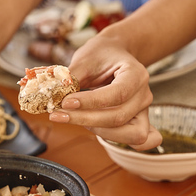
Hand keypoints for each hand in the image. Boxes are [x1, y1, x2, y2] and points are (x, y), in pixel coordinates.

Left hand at [50, 34, 161, 150]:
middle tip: (59, 114)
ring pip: (130, 134)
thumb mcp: (85, 58)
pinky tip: (99, 132)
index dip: (89, 102)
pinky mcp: (138, 122)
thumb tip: (51, 94)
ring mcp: (144, 110)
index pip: (117, 94)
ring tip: (74, 118)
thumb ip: (71, 78)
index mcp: (136, 74)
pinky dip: (122, 142)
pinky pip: (141, 141)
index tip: (65, 102)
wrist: (116, 53)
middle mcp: (144, 94)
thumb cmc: (102, 54)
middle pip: (119, 117)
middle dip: (85, 119)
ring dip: (98, 130)